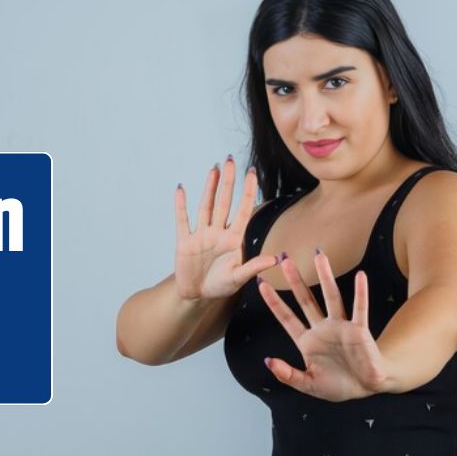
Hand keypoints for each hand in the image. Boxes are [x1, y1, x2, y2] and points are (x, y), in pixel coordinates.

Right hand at [174, 155, 277, 300]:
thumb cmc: (220, 286)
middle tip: (230, 160)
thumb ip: (254, 267)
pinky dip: (181, 205)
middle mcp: (218, 232)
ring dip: (208, 187)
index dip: (248, 191)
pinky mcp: (184, 241)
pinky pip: (182, 220)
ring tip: (213, 168)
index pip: (244, 210)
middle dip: (227, 182)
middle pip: (224, 202)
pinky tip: (181, 189)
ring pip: (206, 206)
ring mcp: (201, 235)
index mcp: (234, 239)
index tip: (252, 172)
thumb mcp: (238, 278)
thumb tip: (276, 259)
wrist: (197, 296)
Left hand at [256, 250, 392, 401]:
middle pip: (305, 299)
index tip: (261, 283)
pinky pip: (360, 309)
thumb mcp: (308, 384)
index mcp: (307, 341)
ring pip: (331, 297)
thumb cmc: (338, 385)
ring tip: (319, 256)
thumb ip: (288, 375)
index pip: (286, 317)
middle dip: (295, 280)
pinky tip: (360, 277)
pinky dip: (360, 293)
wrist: (366, 387)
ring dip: (325, 277)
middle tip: (284, 258)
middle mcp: (322, 329)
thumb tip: (268, 362)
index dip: (274, 301)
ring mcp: (341, 327)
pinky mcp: (359, 330)